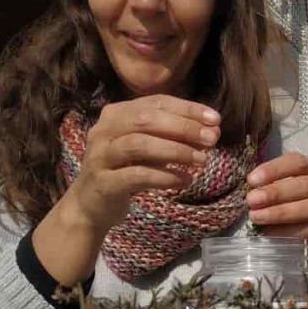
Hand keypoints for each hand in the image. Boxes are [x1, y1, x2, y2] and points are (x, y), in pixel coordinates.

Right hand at [67, 94, 221, 233]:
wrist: (91, 206)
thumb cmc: (125, 171)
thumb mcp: (148, 149)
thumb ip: (173, 137)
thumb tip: (211, 130)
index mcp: (116, 114)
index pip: (156, 102)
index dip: (187, 109)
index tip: (215, 119)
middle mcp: (104, 130)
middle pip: (146, 120)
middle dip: (183, 127)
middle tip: (212, 139)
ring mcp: (100, 156)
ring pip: (139, 144)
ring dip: (175, 151)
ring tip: (201, 160)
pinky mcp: (103, 183)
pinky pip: (136, 175)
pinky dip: (164, 177)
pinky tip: (185, 180)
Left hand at [246, 152, 307, 262]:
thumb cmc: (298, 212)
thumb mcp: (287, 194)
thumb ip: (272, 187)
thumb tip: (250, 189)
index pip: (299, 162)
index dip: (275, 169)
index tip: (252, 180)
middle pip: (307, 185)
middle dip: (276, 192)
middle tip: (252, 200)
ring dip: (282, 212)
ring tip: (257, 217)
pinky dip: (289, 231)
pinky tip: (270, 233)